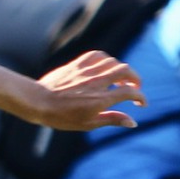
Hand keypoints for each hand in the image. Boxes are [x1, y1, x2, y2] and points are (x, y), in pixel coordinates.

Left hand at [19, 51, 146, 130]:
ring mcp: (87, 71)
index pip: (130, 93)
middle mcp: (96, 82)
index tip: (141, 102)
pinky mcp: (78, 64)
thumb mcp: (88, 123)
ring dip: (121, 70)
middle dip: (136, 79)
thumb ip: (112, 120)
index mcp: (100, 99)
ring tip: (119, 79)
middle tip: (134, 87)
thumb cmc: (61, 116)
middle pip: (126, 72)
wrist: (38, 102)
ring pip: (114, 62)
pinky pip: (98, 55)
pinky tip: (105, 67)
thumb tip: (133, 122)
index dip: (141, 97)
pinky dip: (106, 59)